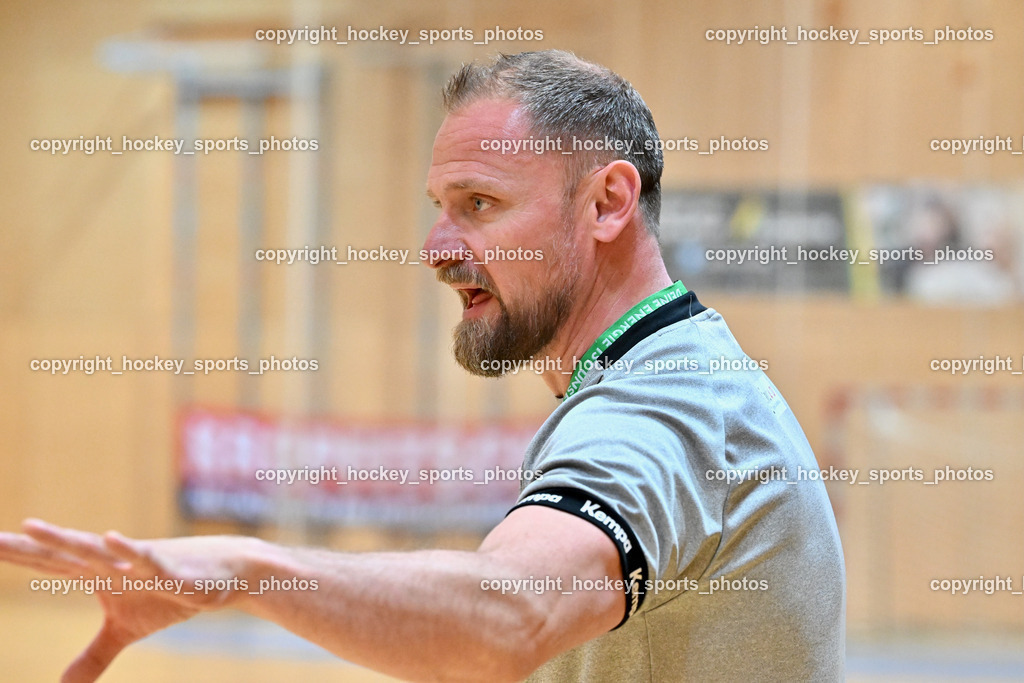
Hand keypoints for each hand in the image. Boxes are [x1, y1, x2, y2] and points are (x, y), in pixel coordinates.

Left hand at [0, 519, 264, 681]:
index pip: (48, 564)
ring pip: (95, 550)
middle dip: (26, 546)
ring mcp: (137, 562)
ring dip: (64, 539)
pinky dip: (127, 548)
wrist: (223, 574)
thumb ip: (92, 656)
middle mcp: (111, 562)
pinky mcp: (168, 568)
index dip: (16, 556)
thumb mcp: (126, 631)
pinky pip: (145, 557)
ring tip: (32, 527)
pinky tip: (110, 538)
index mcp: (96, 573)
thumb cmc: (170, 593)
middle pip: (60, 554)